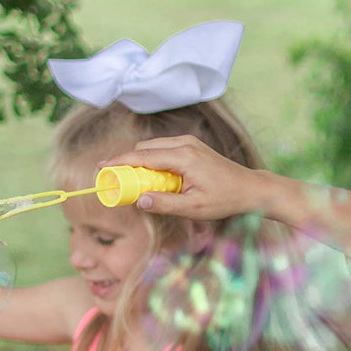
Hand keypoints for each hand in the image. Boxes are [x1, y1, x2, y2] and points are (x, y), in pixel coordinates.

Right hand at [103, 134, 266, 220]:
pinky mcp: (191, 146)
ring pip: (153, 147)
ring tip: (133, 183)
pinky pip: (163, 149)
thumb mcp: (194, 208)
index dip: (119, 161)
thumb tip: (138, 201)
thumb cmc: (225, 199)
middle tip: (115, 181)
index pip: (143, 156)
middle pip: (144, 148)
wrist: (249, 188)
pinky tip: (153, 179)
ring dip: (140, 162)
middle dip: (127, 163)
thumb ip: (165, 204)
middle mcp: (184, 143)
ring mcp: (188, 142)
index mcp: (183, 157)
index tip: (101, 167)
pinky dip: (152, 160)